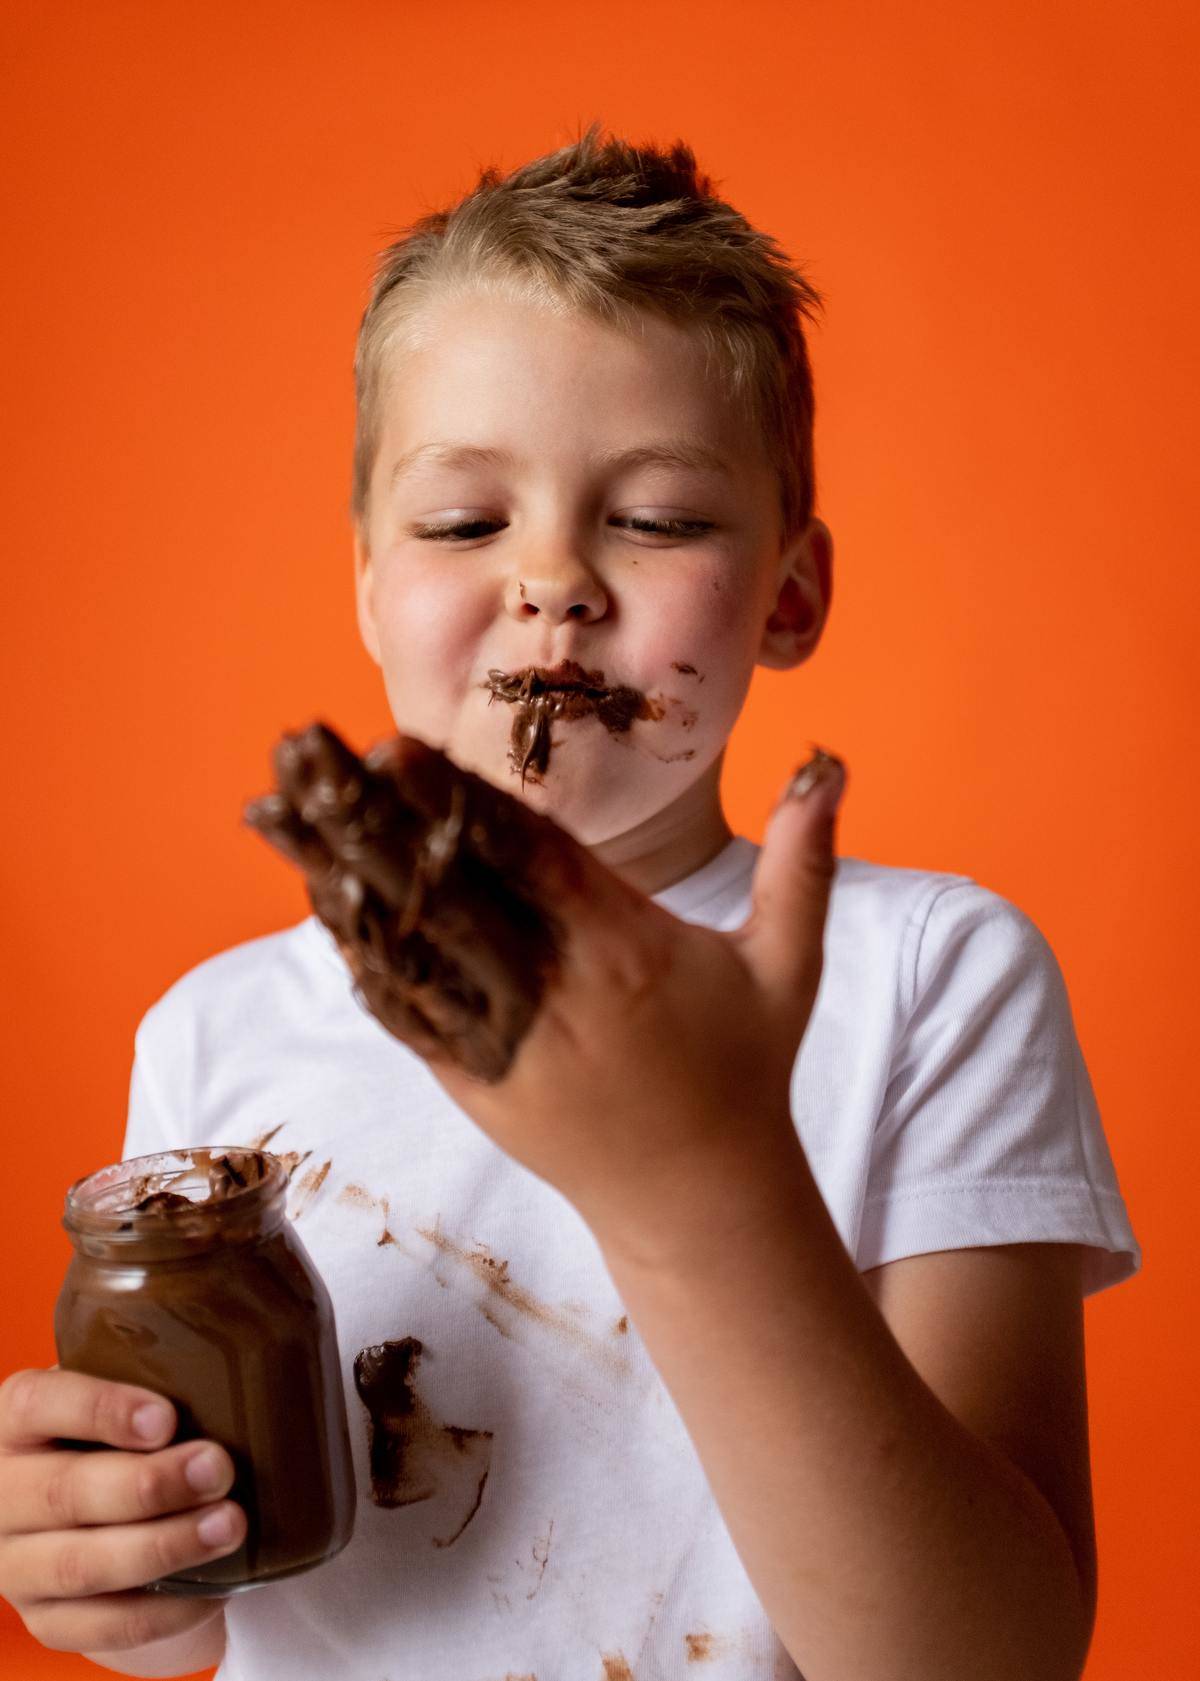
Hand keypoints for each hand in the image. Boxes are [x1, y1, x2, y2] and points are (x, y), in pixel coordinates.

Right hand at [0, 1368, 243, 1655]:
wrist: (98, 1510)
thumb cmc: (124, 1431)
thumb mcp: (124, 1391)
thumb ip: (159, 1370)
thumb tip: (244, 1345)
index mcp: (15, 1419)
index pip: (41, 1405)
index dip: (101, 1411)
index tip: (166, 1418)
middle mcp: (3, 1494)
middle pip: (62, 1494)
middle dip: (149, 1485)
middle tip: (218, 1468)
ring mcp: (17, 1565)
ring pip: (81, 1566)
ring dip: (163, 1546)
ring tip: (229, 1524)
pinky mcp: (48, 1621)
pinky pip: (105, 1624)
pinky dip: (165, 1608)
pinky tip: (216, 1585)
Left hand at [246, 724, 845, 1256]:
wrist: (700, 1197)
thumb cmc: (742, 1067)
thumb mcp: (788, 964)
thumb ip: (801, 861)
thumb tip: (827, 761)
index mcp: (624, 952)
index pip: (529, 860)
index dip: (457, 802)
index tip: (396, 746)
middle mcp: (554, 993)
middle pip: (447, 890)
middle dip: (371, 816)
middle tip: (305, 746)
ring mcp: (504, 1043)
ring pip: (408, 944)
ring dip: (340, 871)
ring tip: (281, 805)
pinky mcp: (473, 1081)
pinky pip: (404, 1010)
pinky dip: (355, 950)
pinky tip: (315, 894)